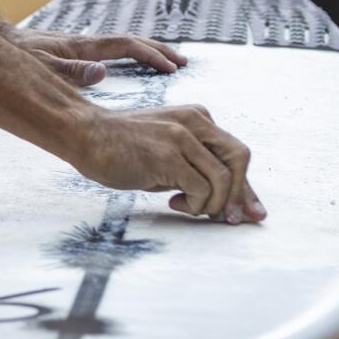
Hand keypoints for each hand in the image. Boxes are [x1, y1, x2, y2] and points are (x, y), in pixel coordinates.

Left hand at [9, 27, 187, 86]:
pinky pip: (111, 51)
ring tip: (165, 62)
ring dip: (146, 52)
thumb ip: (70, 72)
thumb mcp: (40, 67)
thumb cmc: (15, 56)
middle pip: (131, 42)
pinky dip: (129, 55)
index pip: (127, 46)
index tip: (172, 68)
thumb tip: (102, 74)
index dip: (152, 56)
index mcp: (83, 47)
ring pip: (122, 45)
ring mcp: (81, 46)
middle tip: (182, 62)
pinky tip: (130, 65)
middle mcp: (86, 43)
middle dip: (158, 51)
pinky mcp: (73, 52)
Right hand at [66, 104, 265, 223]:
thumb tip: (225, 203)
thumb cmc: (123, 148)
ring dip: (213, 204)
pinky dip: (195, 204)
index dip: (246, 186)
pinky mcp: (168, 154)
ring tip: (188, 208)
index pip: (236, 153)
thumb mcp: (167, 153)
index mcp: (198, 118)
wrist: (86, 135)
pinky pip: (201, 188)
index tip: (252, 212)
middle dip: (240, 194)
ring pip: (223, 178)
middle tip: (230, 219)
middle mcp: (196, 122)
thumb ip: (195, 169)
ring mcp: (182, 136)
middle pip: (240, 159)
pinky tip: (173, 203)